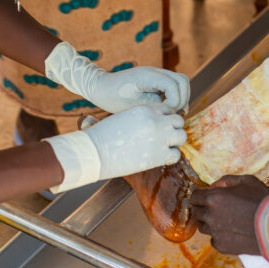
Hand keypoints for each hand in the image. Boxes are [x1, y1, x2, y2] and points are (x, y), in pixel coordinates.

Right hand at [45, 103, 185, 192]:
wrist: (95, 153)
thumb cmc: (97, 138)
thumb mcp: (111, 120)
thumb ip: (113, 118)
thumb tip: (87, 119)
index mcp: (145, 109)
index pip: (167, 109)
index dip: (164, 118)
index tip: (158, 127)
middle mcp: (156, 121)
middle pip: (178, 121)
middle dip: (173, 129)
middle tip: (163, 138)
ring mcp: (160, 137)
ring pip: (181, 136)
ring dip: (174, 142)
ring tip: (163, 148)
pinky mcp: (159, 155)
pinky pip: (176, 155)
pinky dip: (170, 157)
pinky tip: (159, 158)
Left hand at [91, 66, 189, 112]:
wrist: (100, 88)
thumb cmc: (112, 97)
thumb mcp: (132, 105)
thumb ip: (154, 105)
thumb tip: (172, 109)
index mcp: (148, 75)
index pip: (174, 85)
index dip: (175, 102)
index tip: (165, 113)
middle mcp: (155, 71)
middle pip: (183, 81)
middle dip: (182, 99)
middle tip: (172, 113)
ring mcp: (156, 74)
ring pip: (181, 82)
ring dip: (180, 97)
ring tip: (171, 112)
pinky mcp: (156, 80)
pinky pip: (173, 85)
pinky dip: (175, 96)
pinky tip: (167, 108)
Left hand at [190, 175, 268, 254]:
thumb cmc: (263, 200)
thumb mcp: (247, 181)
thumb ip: (227, 180)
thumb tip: (214, 185)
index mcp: (214, 198)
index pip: (194, 197)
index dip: (199, 196)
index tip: (203, 197)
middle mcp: (210, 216)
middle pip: (196, 212)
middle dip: (203, 209)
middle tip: (217, 209)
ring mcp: (215, 233)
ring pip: (203, 227)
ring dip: (209, 222)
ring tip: (225, 220)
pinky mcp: (222, 246)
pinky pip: (214, 240)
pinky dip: (220, 236)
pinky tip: (233, 231)